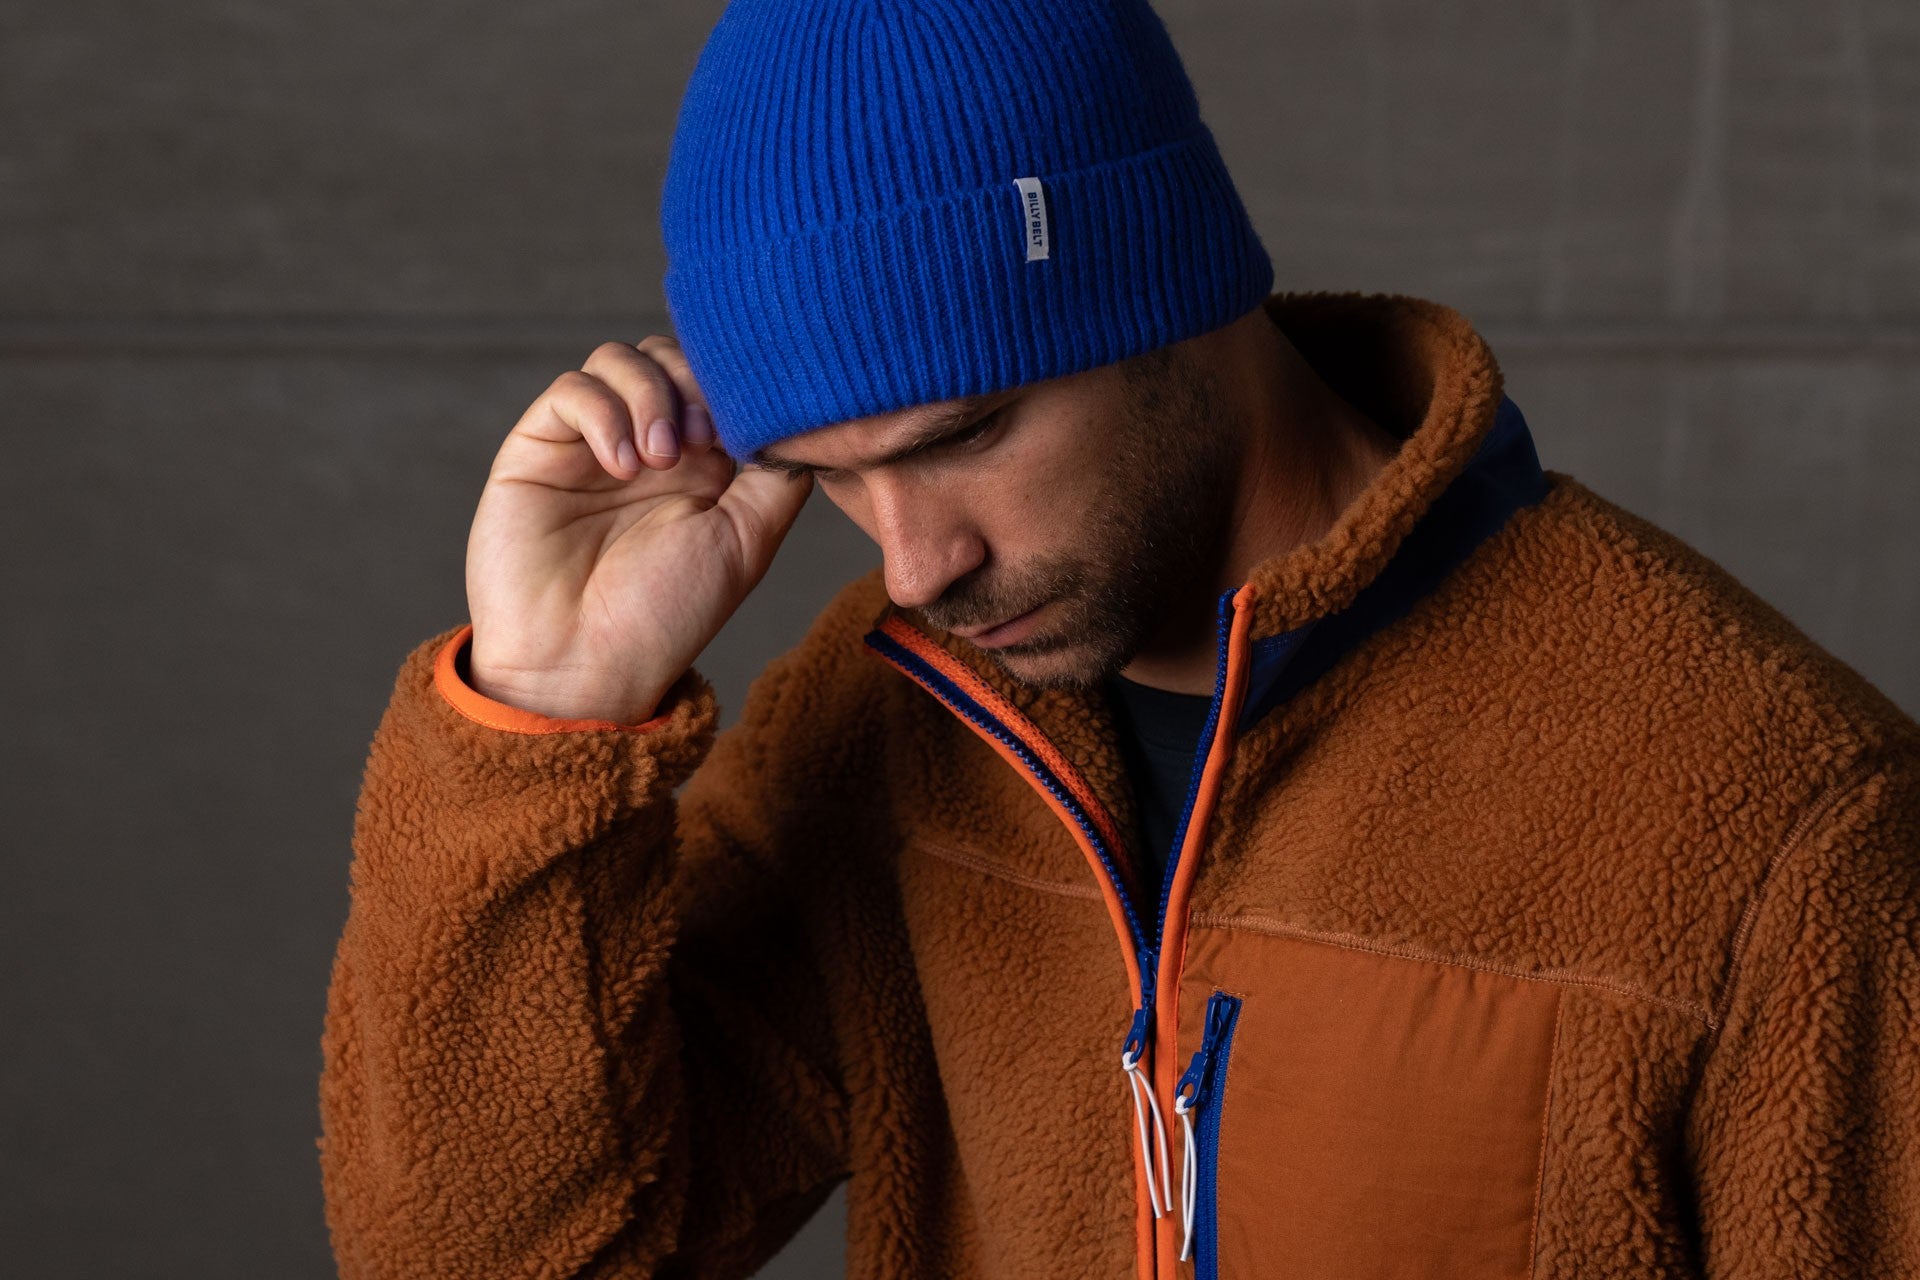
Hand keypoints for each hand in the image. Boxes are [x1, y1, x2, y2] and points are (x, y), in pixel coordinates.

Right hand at [463, 336, 812, 723]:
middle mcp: (646, 446)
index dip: (733, 387)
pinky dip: (603, 413)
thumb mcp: (746, 542)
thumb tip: (794, 421)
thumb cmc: (667, 614)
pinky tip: (621, 464)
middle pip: (669, 355)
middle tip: (700, 440)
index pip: (717, 382)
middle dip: (692, 381)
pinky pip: (571, 391)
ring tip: (657, 460)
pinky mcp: (539, 449)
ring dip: (650, 394)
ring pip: (619, 360)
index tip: (740, 430)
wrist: (583, 665)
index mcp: (700, 465)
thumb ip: (776, 478)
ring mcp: (591, 444)